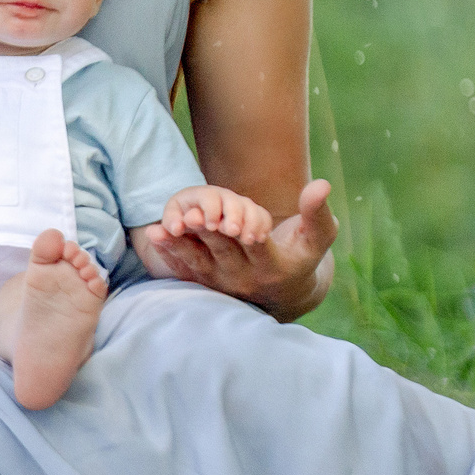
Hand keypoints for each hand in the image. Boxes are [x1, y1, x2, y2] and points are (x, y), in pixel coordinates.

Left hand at [138, 180, 336, 314]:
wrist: (285, 290)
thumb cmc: (302, 254)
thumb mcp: (317, 237)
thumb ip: (318, 212)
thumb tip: (321, 184)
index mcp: (272, 265)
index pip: (257, 249)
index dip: (246, 236)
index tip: (233, 222)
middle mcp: (244, 277)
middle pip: (222, 253)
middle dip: (207, 235)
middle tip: (191, 216)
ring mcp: (222, 282)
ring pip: (198, 263)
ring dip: (179, 246)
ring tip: (159, 230)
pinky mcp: (205, 282)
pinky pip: (184, 269)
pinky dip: (168, 254)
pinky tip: (153, 237)